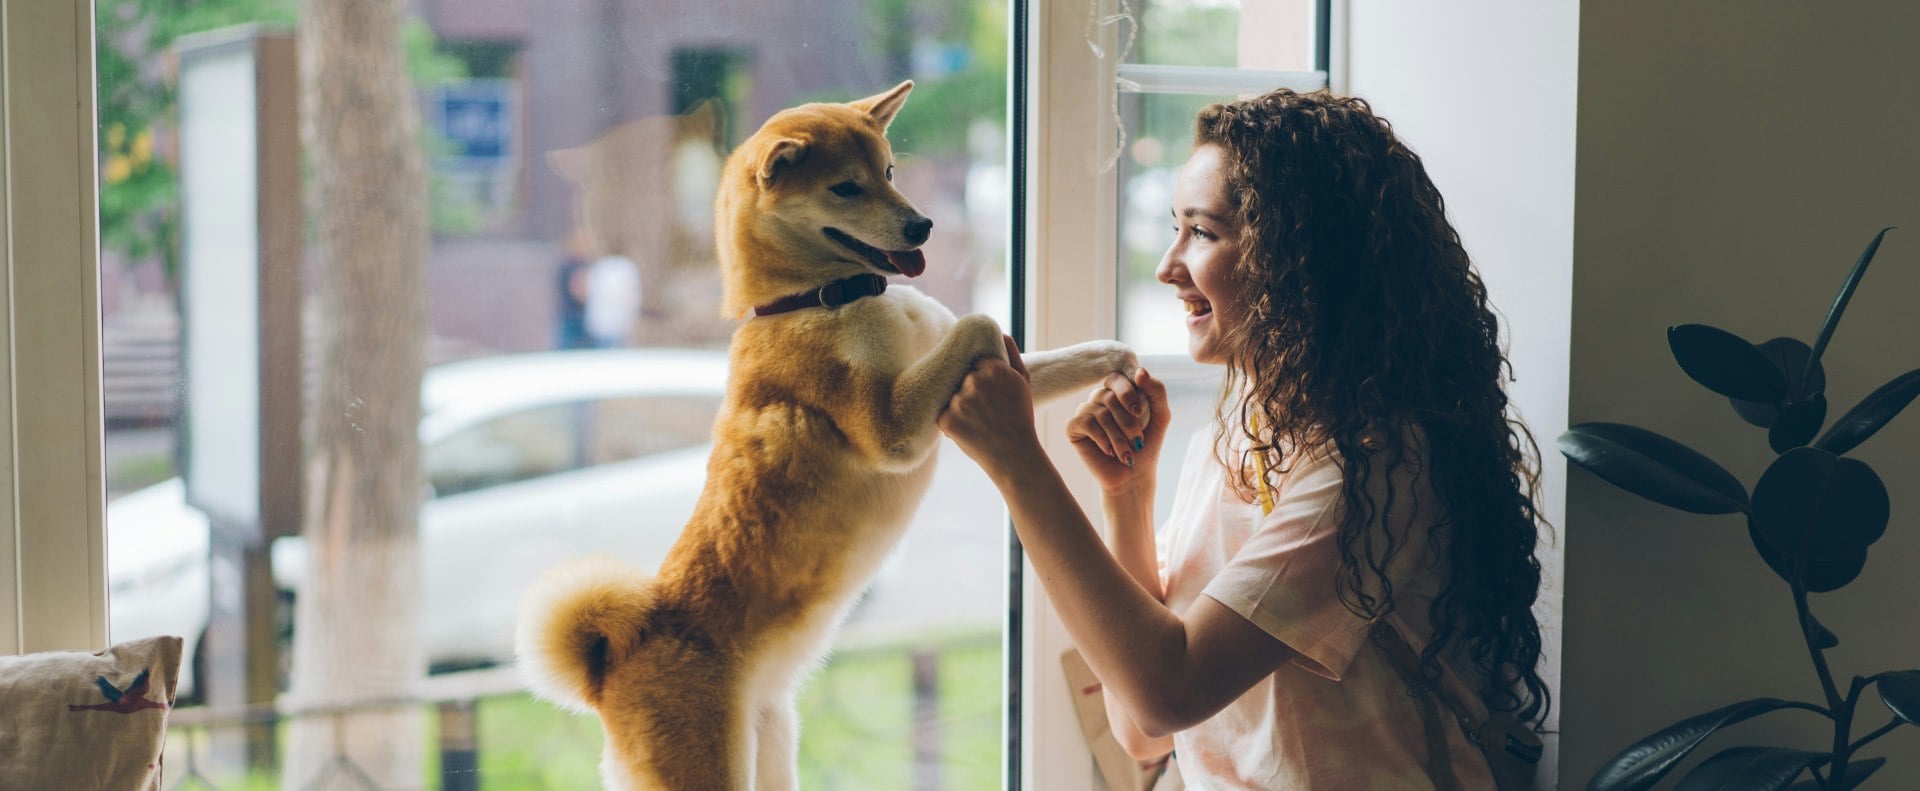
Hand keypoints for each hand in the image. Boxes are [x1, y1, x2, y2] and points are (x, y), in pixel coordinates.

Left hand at [939, 335, 1044, 479]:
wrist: (1015, 455)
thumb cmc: (1020, 418)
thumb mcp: (1023, 381)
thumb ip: (1011, 354)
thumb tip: (1000, 332)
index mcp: (994, 368)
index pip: (976, 363)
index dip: (982, 378)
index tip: (991, 394)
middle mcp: (975, 381)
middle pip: (962, 378)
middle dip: (970, 391)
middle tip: (985, 411)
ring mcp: (959, 400)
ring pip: (951, 395)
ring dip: (959, 407)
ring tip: (977, 422)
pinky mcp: (947, 419)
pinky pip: (942, 414)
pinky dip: (950, 422)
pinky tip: (968, 431)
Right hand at [1068, 368, 1169, 494]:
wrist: (1132, 476)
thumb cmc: (1146, 445)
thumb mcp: (1160, 415)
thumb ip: (1156, 391)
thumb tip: (1140, 371)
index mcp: (1118, 391)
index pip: (1118, 377)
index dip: (1128, 393)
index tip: (1139, 412)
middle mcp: (1099, 397)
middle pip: (1110, 396)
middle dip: (1127, 421)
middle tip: (1138, 440)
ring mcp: (1085, 411)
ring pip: (1100, 413)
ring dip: (1118, 437)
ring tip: (1126, 453)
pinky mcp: (1073, 427)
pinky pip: (1086, 422)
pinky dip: (1102, 439)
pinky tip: (1109, 452)